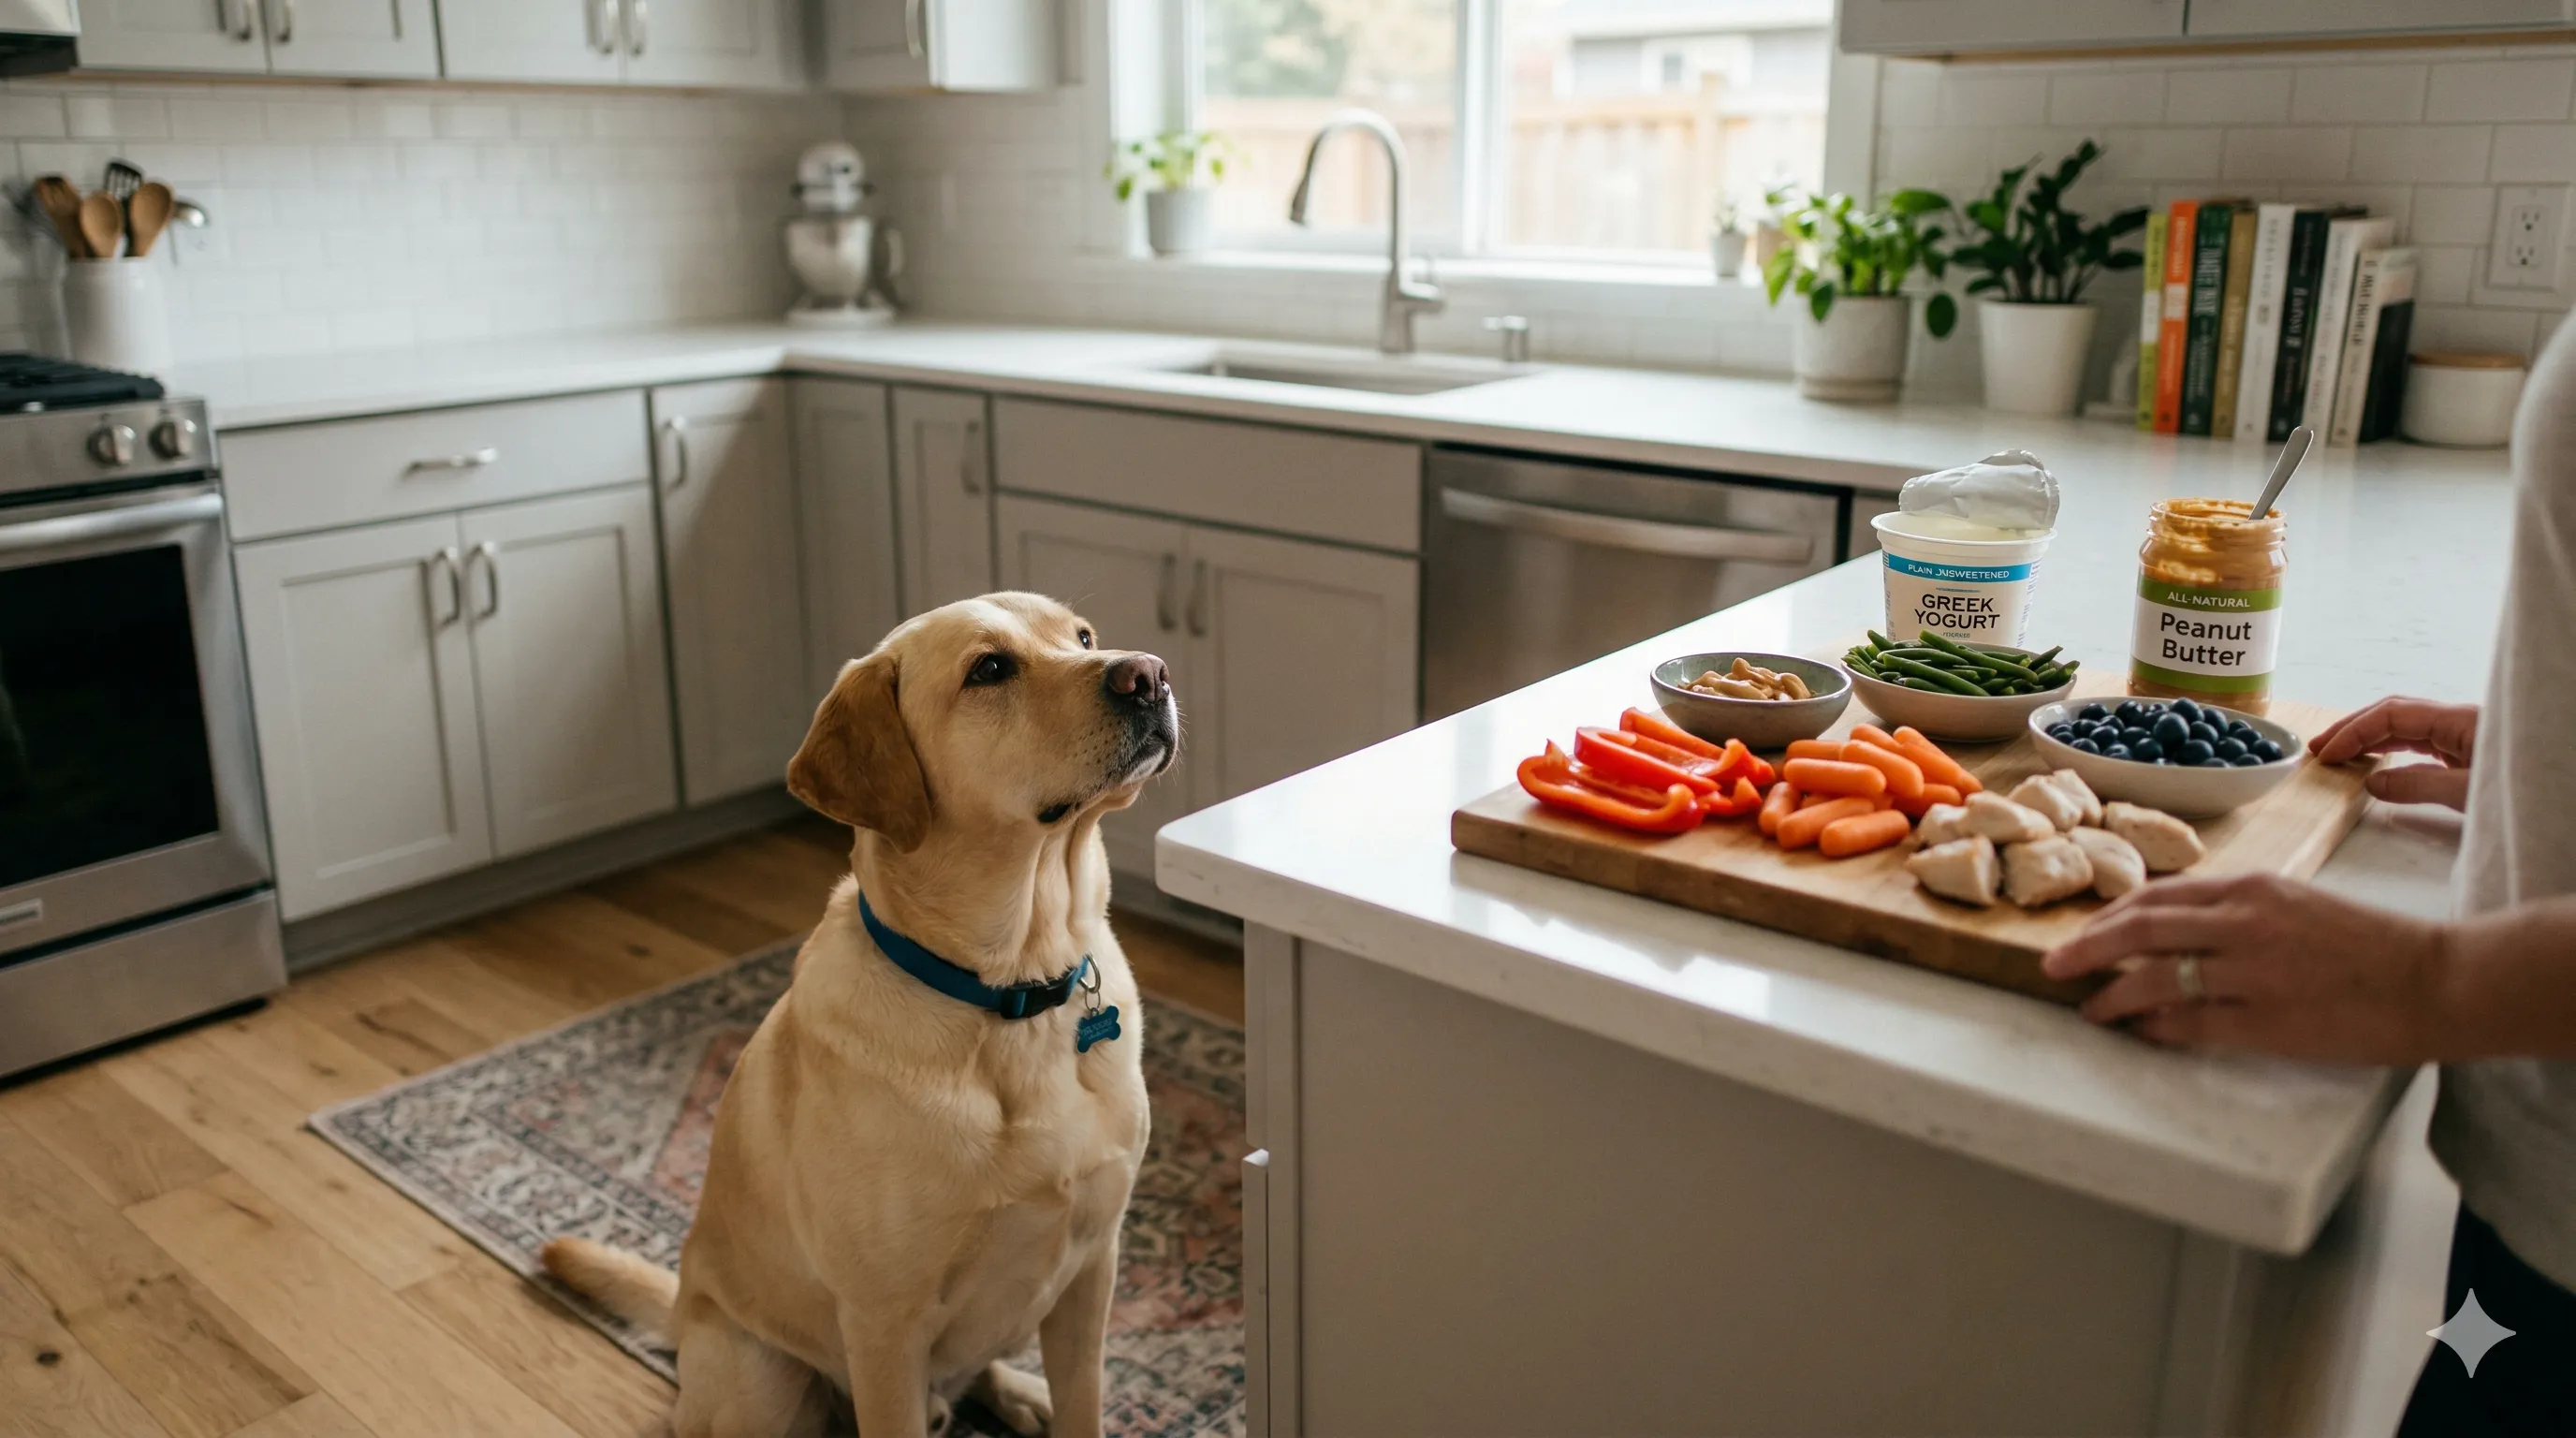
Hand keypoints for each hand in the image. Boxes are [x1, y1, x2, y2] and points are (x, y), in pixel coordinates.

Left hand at [2040, 871, 2448, 1062]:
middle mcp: (2244, 922)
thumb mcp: (2298, 906)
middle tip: (2054, 965)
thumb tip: (2177, 937)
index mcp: (2252, 889)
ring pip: (2154, 978)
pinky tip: (2140, 1031)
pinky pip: (2190, 1023)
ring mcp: (2251, 972)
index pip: (2160, 896)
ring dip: (2112, 995)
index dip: (2112, 916)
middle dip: (2088, 948)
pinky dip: (2156, 1026)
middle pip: (2140, 928)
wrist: (2435, 979)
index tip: (2083, 932)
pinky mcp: (2265, 1020)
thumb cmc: (2371, 946)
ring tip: (2091, 1008)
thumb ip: (2239, 914)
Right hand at [2308, 696, 2477, 809]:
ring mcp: (2463, 734)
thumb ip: (2418, 786)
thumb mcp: (2468, 793)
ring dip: (2368, 737)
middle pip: (2395, 713)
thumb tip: (2372, 783)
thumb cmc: (2524, 791)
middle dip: (2353, 728)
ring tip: (2338, 753)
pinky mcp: (2467, 751)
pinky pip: (2420, 742)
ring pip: (2406, 727)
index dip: (2354, 732)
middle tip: (2319, 748)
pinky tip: (2374, 760)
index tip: (2327, 754)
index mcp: (2460, 719)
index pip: (2392, 715)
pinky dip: (2389, 748)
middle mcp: (2458, 720)